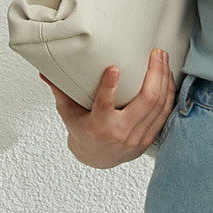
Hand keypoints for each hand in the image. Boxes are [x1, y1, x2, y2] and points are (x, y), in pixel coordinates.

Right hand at [41, 51, 176, 168]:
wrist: (96, 159)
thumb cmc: (82, 132)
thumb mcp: (68, 113)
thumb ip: (60, 91)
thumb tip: (44, 71)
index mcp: (98, 126)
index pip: (104, 106)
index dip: (109, 87)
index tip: (114, 68)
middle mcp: (121, 133)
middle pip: (146, 101)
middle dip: (154, 73)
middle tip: (156, 53)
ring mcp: (138, 137)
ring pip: (160, 105)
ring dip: (164, 79)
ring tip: (163, 59)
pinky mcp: (149, 137)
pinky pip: (165, 113)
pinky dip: (168, 93)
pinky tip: (167, 76)